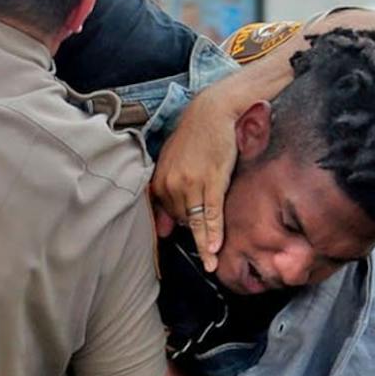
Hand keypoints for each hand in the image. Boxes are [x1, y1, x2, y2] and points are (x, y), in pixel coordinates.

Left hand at [149, 83, 240, 271]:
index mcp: (160, 181)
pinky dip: (213, 232)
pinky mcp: (213, 180)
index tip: (178, 244)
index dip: (178, 225)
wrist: (213, 111)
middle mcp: (172, 184)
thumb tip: (163, 230)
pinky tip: (214, 248)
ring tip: (210, 264)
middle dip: (193, 227)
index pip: (167, 215)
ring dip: (204, 244)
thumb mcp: (172, 162)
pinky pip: (211, 213)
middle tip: (206, 236)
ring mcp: (192, 183)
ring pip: (196, 222)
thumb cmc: (194, 136)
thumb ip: (165, 194)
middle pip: (182, 219)